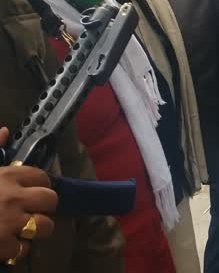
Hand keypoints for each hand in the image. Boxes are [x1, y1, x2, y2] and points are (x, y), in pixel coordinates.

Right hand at [0, 128, 56, 261]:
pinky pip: (24, 249)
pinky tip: (6, 245)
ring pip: (45, 226)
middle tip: (32, 212)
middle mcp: (14, 197)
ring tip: (24, 230)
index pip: (42, 177)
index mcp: (7, 176)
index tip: (32, 192)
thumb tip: (4, 130)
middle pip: (51, 200)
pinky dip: (16, 250)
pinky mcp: (2, 245)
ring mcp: (10, 222)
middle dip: (44, 208)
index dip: (40, 186)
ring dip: (36, 230)